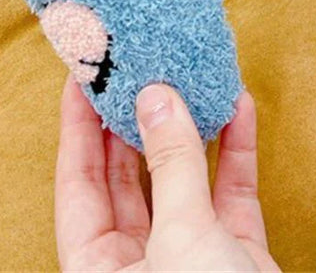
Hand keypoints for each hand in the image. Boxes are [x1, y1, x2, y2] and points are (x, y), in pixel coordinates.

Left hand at [55, 77, 280, 271]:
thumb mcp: (182, 239)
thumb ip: (172, 166)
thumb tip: (156, 97)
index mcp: (99, 268)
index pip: (77, 183)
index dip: (76, 127)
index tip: (81, 76)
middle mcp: (139, 259)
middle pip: (128, 173)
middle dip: (133, 117)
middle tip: (135, 64)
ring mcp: (189, 252)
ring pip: (182, 175)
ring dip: (190, 126)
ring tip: (187, 74)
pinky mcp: (234, 250)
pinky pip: (231, 188)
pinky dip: (236, 148)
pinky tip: (239, 107)